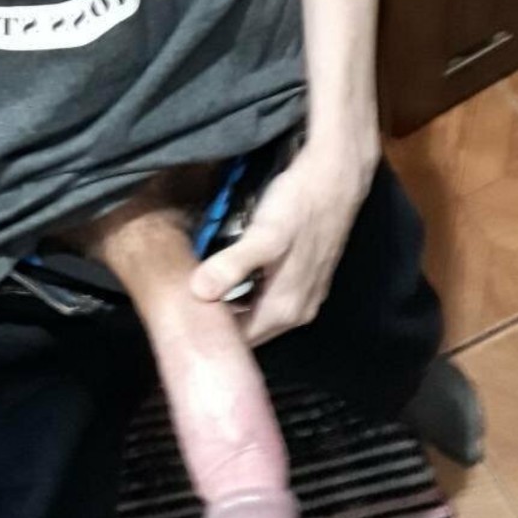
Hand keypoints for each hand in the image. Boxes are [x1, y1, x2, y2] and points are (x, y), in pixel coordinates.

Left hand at [190, 130, 378, 346]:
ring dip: (229, 306)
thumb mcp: (265, 235)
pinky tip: (223, 275)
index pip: (240, 341)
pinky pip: (266, 297)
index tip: (180, 318)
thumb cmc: (299, 205)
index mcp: (286, 309)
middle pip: (249, 329)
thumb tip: (198, 292)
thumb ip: (234, 265)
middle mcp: (297, 310)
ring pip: (256, 312)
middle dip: (218, 322)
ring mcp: (304, 294)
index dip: (210, 334)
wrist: (337, 176)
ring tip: (194, 291)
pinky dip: (243, 293)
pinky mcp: (303, 276)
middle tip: (180, 304)